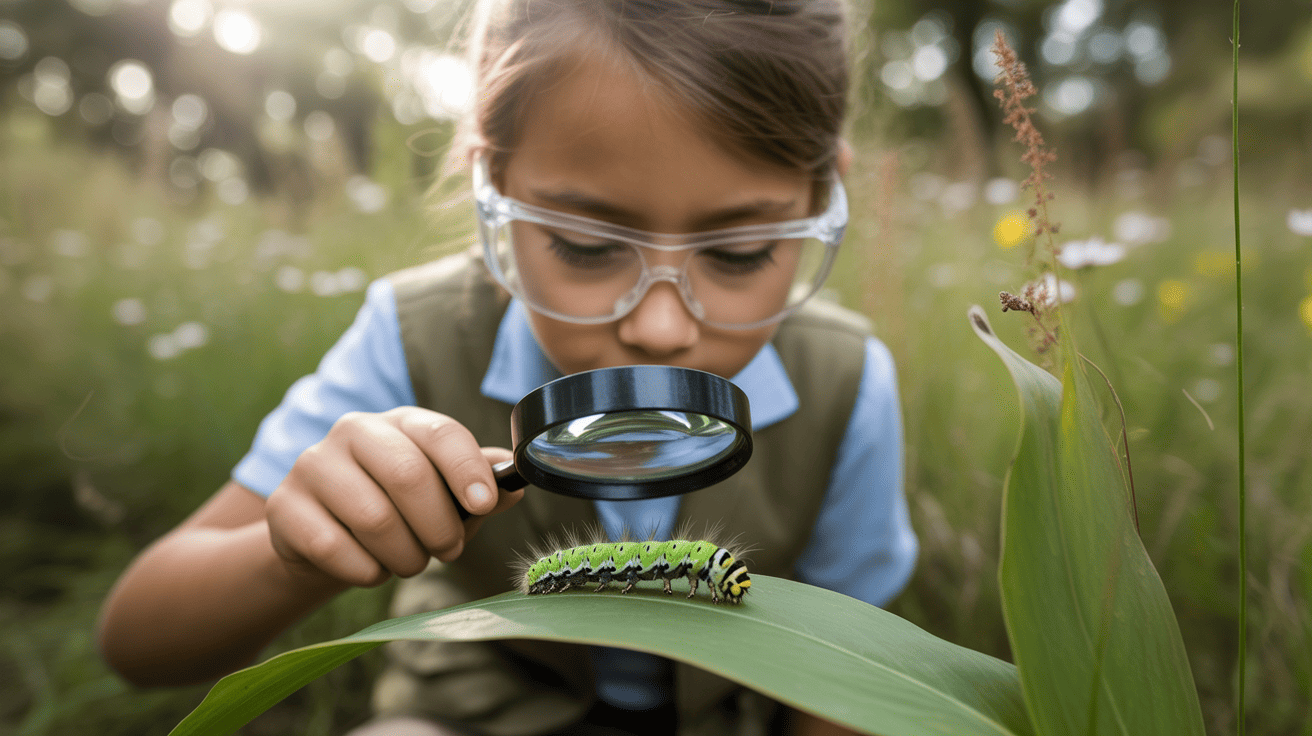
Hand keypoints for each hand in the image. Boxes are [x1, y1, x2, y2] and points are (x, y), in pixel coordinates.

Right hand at [264, 407, 522, 586]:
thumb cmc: (397, 511)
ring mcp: (314, 465)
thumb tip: (515, 489)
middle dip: (439, 526)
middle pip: (408, 475)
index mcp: (402, 422)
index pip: (440, 433)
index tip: (483, 504)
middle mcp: (355, 431)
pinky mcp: (285, 506)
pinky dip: (365, 571)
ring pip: (374, 518)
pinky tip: (371, 569)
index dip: (466, 469)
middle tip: (448, 551)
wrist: (324, 537)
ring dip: (405, 555)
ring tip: (410, 561)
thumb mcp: (442, 495)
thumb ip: (479, 489)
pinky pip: (334, 548)